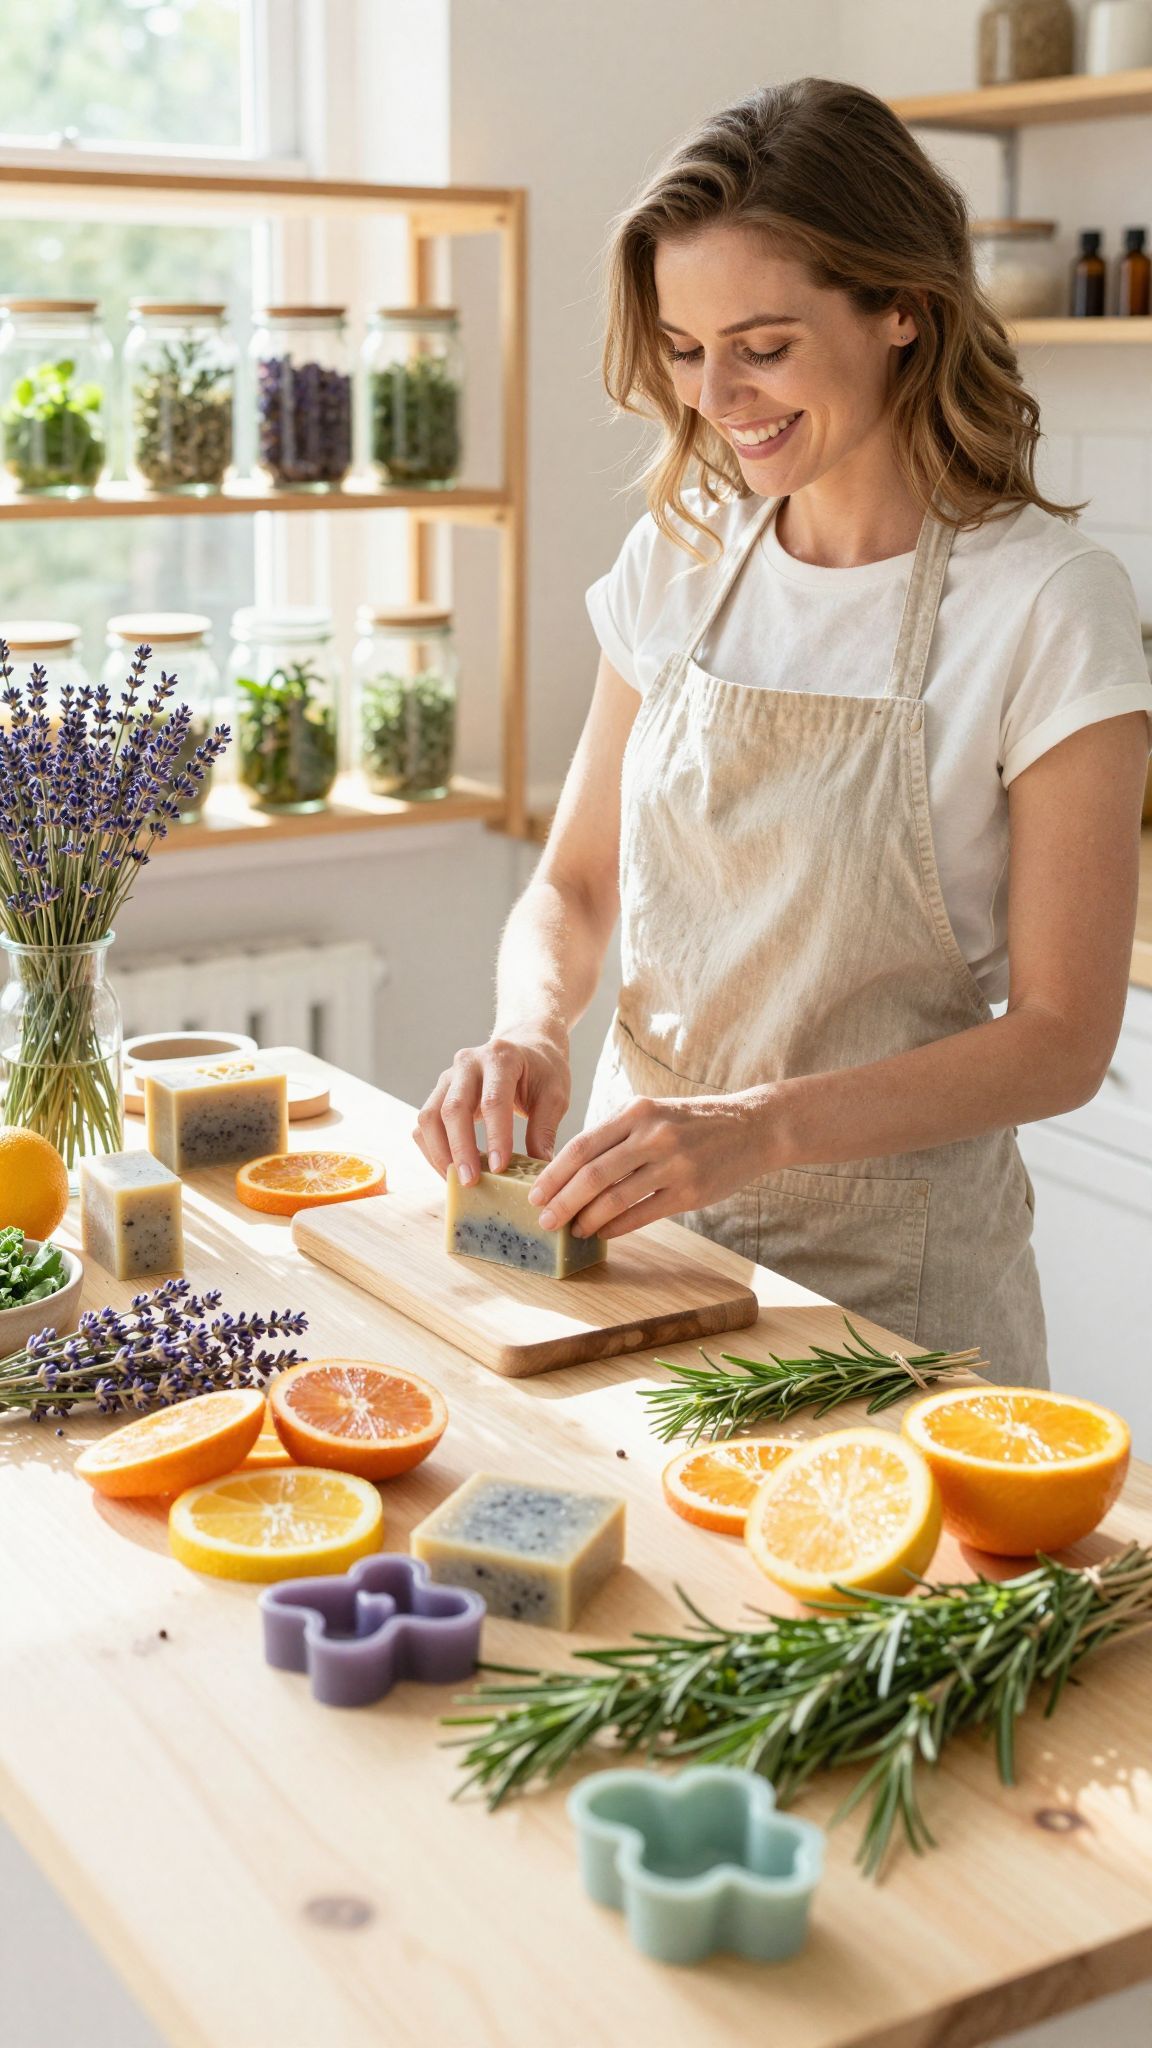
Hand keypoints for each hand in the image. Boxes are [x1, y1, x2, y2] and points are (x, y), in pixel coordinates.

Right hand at [413, 1028, 571, 1184]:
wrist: (525, 1046)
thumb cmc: (541, 1071)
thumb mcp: (554, 1095)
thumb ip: (544, 1130)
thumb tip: (541, 1170)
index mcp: (501, 1058)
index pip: (493, 1100)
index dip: (495, 1136)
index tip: (499, 1168)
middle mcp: (468, 1063)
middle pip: (454, 1107)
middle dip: (460, 1148)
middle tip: (471, 1181)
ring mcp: (448, 1076)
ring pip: (429, 1116)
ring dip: (440, 1152)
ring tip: (457, 1181)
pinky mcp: (438, 1092)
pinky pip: (424, 1123)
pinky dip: (431, 1150)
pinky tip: (449, 1171)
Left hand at [527, 1089, 770, 1240]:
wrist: (752, 1127)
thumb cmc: (694, 1122)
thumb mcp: (653, 1112)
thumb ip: (617, 1134)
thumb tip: (572, 1170)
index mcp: (637, 1112)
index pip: (582, 1146)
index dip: (553, 1174)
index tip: (534, 1194)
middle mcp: (653, 1136)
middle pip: (592, 1174)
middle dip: (562, 1201)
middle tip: (544, 1220)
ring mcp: (673, 1164)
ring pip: (615, 1198)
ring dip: (587, 1219)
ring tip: (572, 1230)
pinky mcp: (690, 1191)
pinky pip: (642, 1214)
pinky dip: (617, 1227)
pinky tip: (603, 1233)